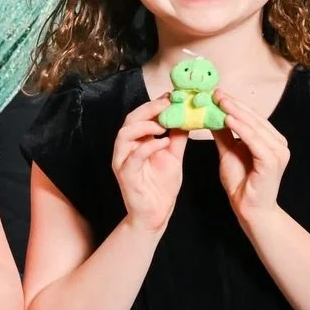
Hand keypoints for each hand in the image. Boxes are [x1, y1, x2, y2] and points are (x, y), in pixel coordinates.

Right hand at [114, 96, 187, 232]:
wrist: (156, 214)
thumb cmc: (161, 187)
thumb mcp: (173, 156)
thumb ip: (176, 137)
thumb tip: (187, 116)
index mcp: (136, 142)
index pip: (141, 116)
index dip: (156, 104)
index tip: (174, 95)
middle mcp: (126, 149)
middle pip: (131, 120)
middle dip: (149, 108)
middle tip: (169, 102)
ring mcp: (123, 161)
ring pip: (125, 135)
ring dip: (145, 125)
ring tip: (164, 122)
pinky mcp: (125, 175)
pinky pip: (133, 157)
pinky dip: (148, 146)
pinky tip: (163, 142)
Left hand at [213, 91, 288, 219]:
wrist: (249, 208)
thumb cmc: (241, 181)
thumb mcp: (228, 152)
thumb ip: (223, 134)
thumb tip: (211, 113)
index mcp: (271, 139)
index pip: (252, 116)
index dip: (234, 104)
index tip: (217, 93)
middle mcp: (279, 143)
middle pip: (254, 118)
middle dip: (234, 105)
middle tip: (216, 93)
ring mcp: (278, 152)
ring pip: (255, 127)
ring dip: (236, 113)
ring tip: (220, 102)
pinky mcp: (272, 161)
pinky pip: (255, 141)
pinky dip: (241, 129)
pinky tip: (228, 120)